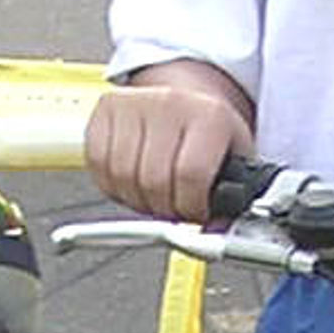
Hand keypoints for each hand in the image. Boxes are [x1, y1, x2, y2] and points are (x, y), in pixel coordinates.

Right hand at [86, 60, 253, 220]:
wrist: (186, 99)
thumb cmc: (209, 132)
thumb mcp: (235, 159)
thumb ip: (230, 199)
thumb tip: (216, 232)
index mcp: (209, 115)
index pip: (191, 174)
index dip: (191, 206)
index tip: (196, 212)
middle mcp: (170, 103)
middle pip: (153, 181)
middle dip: (163, 207)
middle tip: (174, 207)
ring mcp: (134, 103)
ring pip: (122, 177)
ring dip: (137, 199)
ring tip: (154, 194)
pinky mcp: (105, 109)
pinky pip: (98, 165)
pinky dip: (113, 185)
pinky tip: (133, 180)